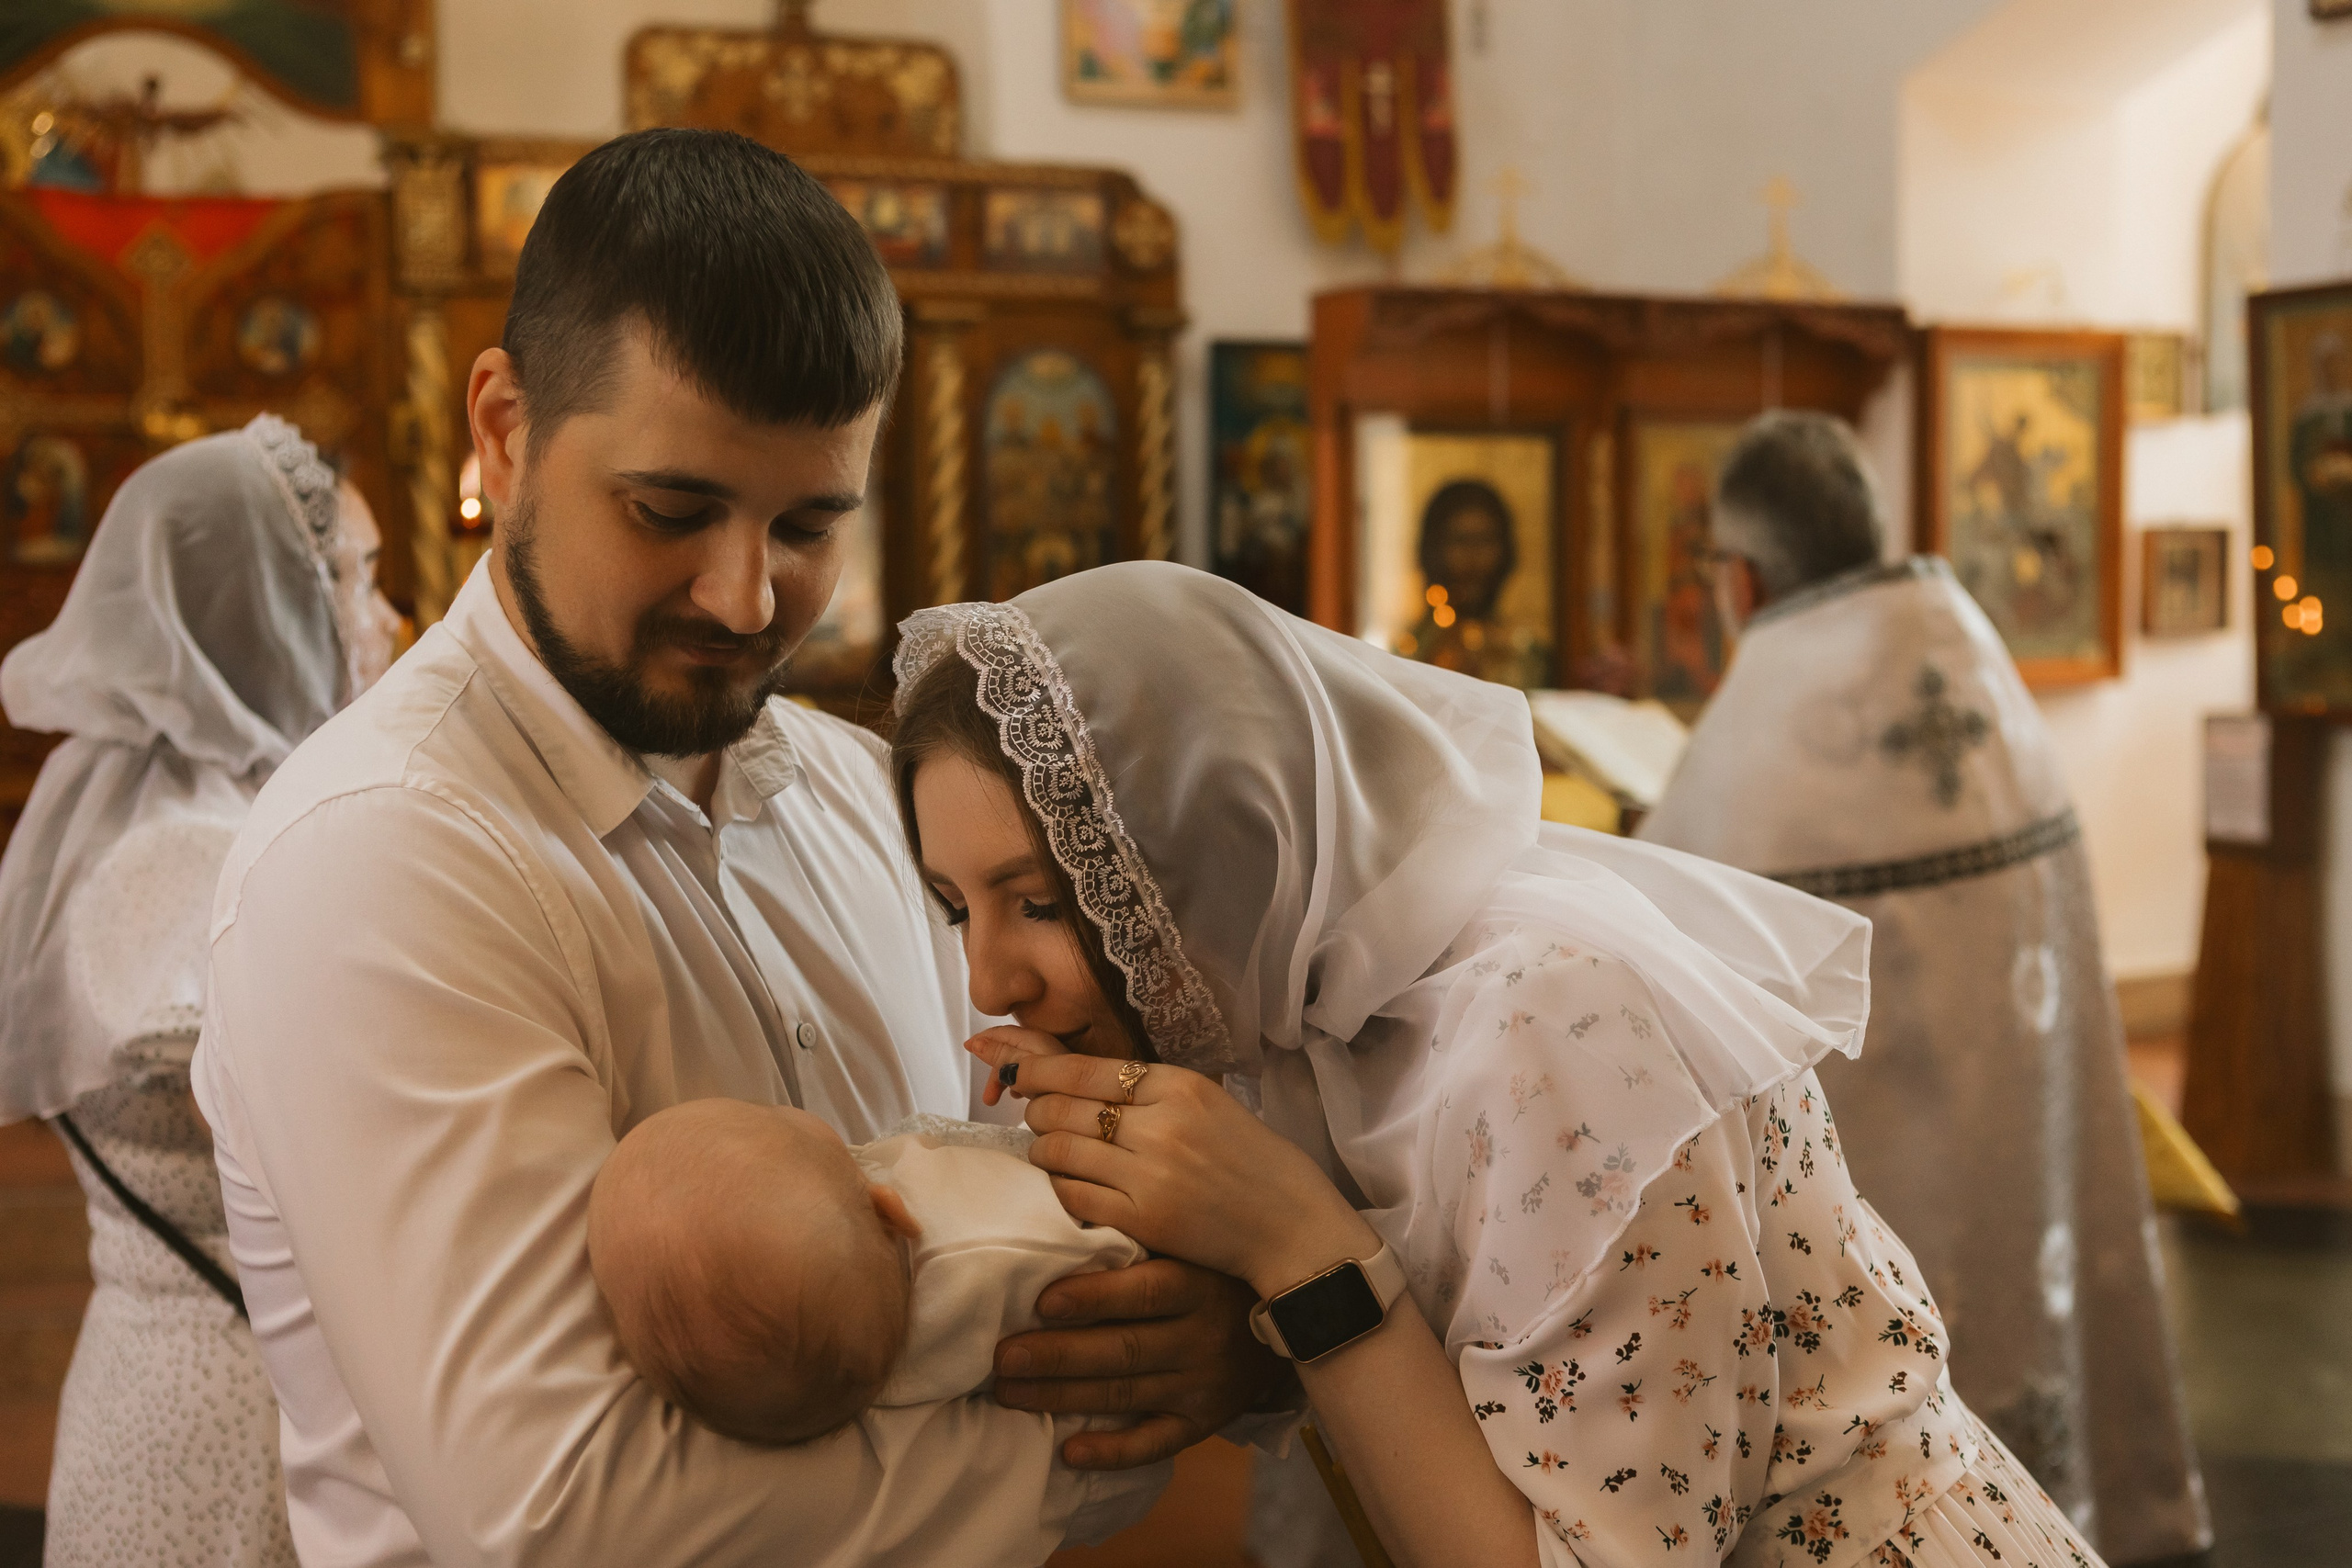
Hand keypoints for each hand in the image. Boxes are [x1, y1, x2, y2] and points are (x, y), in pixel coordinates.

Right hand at [967, 1024, 1068, 1109]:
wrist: (1102, 1103)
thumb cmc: (1063, 1086)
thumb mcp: (1026, 1072)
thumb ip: (1004, 1057)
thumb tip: (976, 1043)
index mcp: (1035, 1041)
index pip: (1002, 1033)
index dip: (984, 1040)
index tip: (967, 1048)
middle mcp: (1046, 1047)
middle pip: (1011, 1049)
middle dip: (995, 1069)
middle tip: (988, 1099)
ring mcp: (1056, 1062)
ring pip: (1023, 1064)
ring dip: (1007, 1079)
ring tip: (1002, 1100)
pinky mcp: (1063, 1076)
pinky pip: (1035, 1075)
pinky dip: (1022, 1085)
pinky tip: (1024, 1098)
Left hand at [975, 1048, 1378, 1299]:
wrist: (1290, 1224)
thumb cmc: (1253, 1163)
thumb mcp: (1210, 1104)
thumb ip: (1153, 1092)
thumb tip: (1085, 1082)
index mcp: (1179, 1085)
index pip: (1084, 1068)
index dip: (1039, 1068)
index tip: (1020, 1070)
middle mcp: (1161, 1122)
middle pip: (1064, 1106)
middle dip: (1037, 1109)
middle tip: (1034, 1115)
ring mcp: (1149, 1171)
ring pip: (1060, 1150)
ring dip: (1042, 1149)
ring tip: (1046, 1151)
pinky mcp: (1143, 1217)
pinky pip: (1073, 1195)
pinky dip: (1058, 1187)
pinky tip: (1064, 1185)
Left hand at [992, 1256, 1294, 1469]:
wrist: (1293, 1314)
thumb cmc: (1217, 1265)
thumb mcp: (1191, 1239)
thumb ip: (1140, 1232)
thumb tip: (1065, 1204)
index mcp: (1198, 1285)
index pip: (1144, 1292)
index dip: (1093, 1298)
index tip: (1042, 1301)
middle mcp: (1202, 1338)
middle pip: (1122, 1350)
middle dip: (1056, 1356)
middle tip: (1001, 1358)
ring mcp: (1203, 1385)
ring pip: (1126, 1395)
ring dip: (1062, 1397)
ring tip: (1008, 1393)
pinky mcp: (1204, 1421)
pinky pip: (1157, 1444)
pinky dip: (1113, 1452)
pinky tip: (1070, 1451)